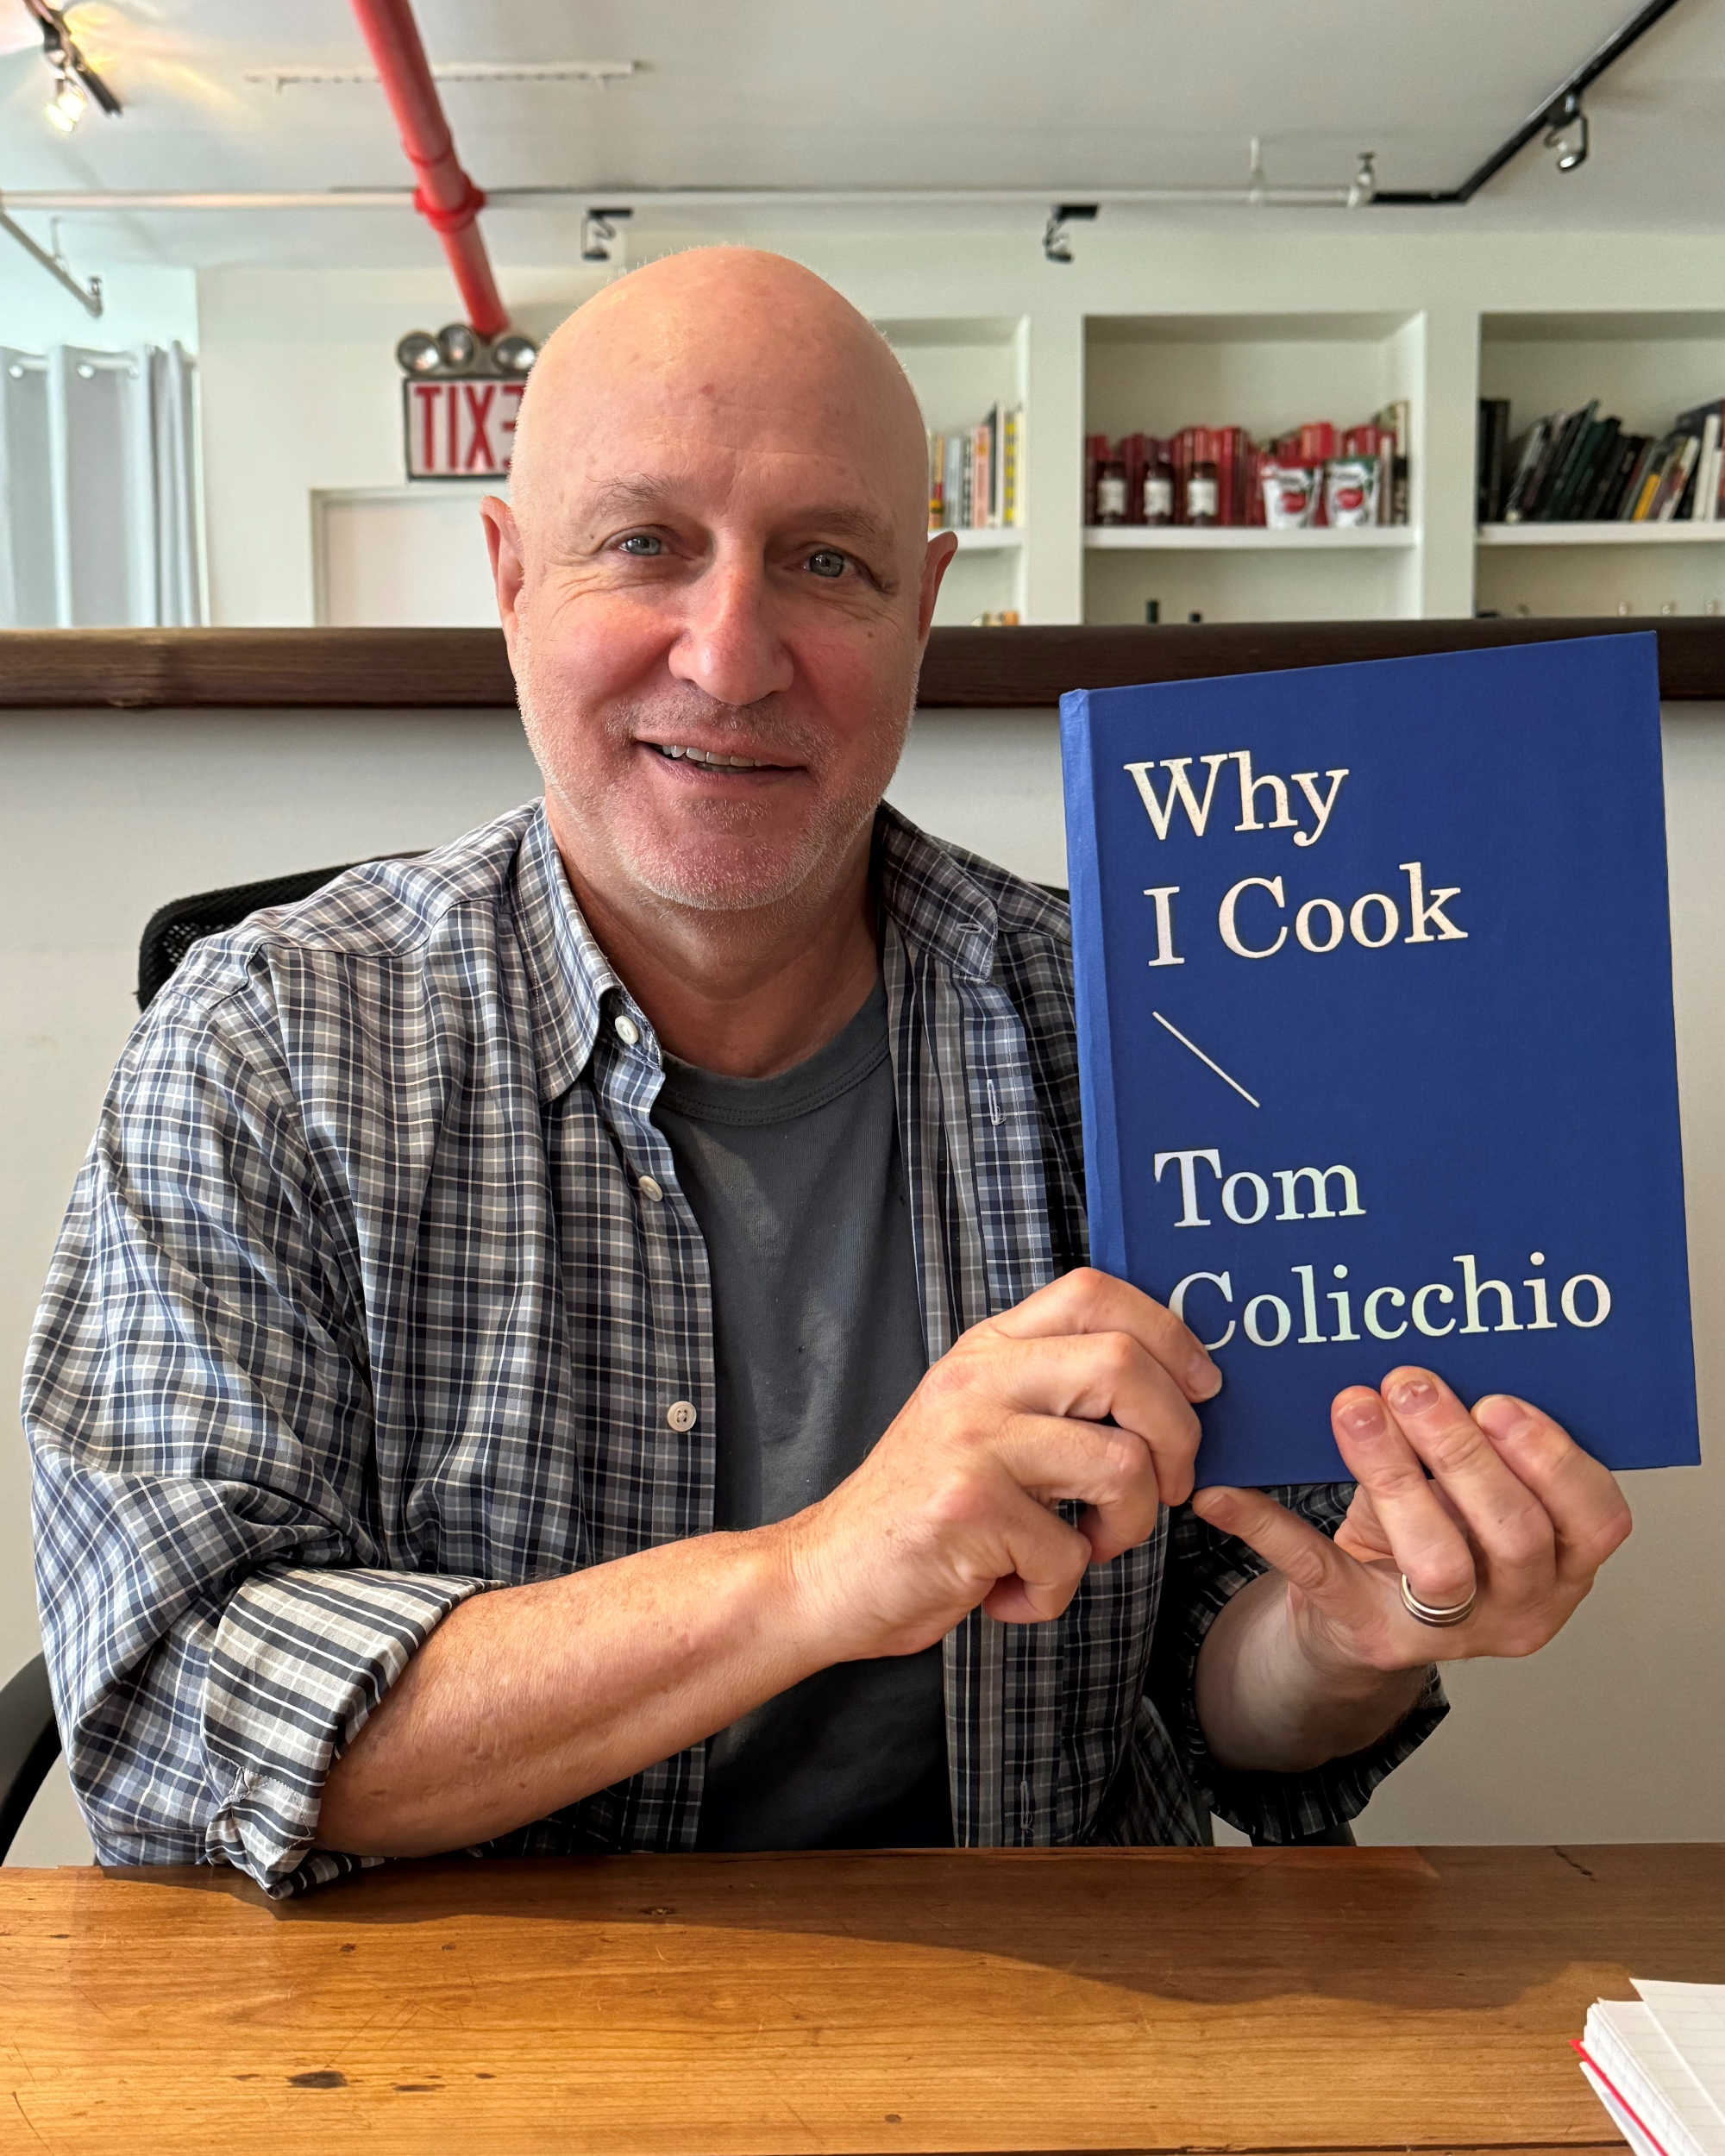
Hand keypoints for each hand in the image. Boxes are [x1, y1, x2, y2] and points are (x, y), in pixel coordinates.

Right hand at [780, 1267, 1219, 1661]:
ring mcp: (970, 1439)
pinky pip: (1069, 1551)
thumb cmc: (923, 1508)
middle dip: (1179, 1436)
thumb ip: (1051, 1392)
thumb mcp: (980, 1421)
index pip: (1094, 1291)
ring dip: (1129, 1528)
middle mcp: (978, 1380)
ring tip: (1085, 1548)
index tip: (1202, 1387)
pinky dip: (1057, 1590)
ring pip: (1121, 1464)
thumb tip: (1172, 1389)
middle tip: (1167, 1488)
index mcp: (988, 1350)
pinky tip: (1012, 1589)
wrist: (825, 1574)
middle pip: (1125, 1364)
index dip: (1169, 1332)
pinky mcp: (966, 1508)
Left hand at [1191, 1366, 1632, 1681]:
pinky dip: (1268, 1528)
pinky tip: (1225, 1492)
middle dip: (1462, 1453)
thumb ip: (1471, 1438)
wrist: (1361, 1621)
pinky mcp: (1369, 1636)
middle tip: (1411, 1384)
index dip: (1554, 1461)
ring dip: (1395, 1477)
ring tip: (1356, 1410)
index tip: (1498, 1401)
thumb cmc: (1429, 1530)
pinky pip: (1320, 1577)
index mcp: (1561, 1562)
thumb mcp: (1465, 1487)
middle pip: (1513, 1534)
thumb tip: (1431, 1351)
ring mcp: (1449, 1631)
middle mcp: (1521, 1607)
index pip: (1595, 1521)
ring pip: (1440, 1562)